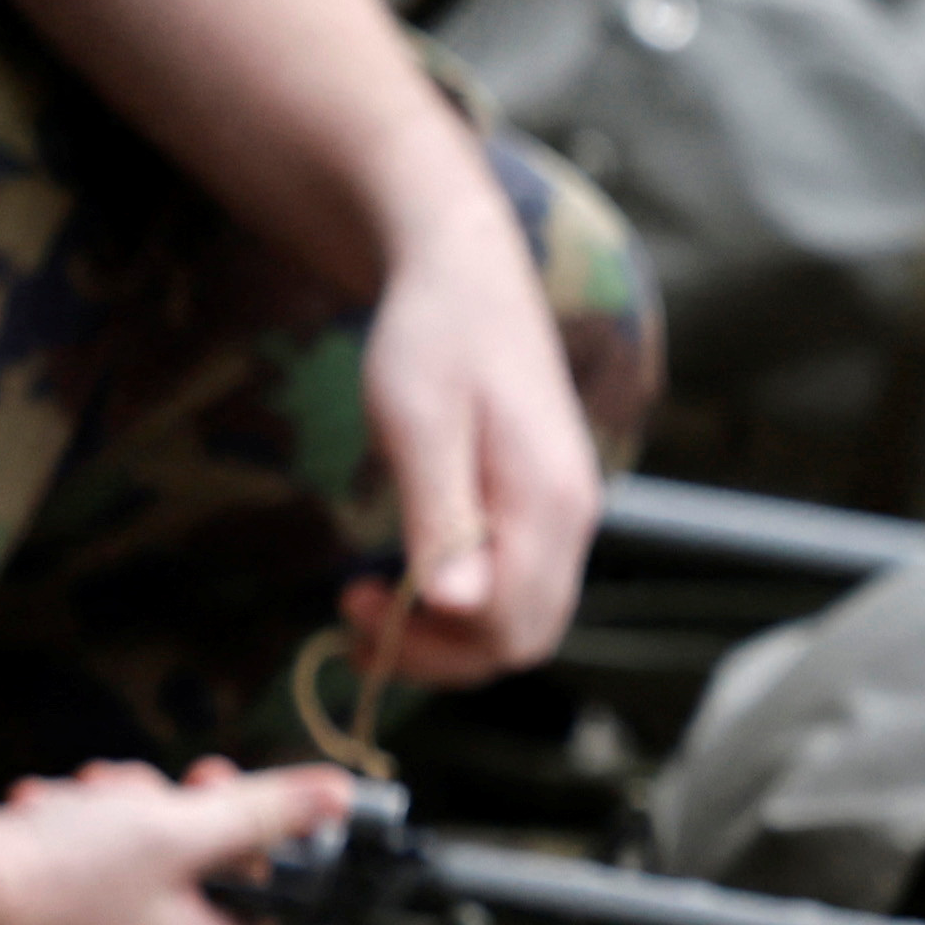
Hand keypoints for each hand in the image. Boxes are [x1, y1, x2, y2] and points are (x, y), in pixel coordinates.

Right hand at [0, 755, 349, 924]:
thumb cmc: (58, 873)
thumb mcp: (179, 828)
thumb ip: (264, 813)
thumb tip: (339, 797)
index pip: (259, 894)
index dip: (243, 830)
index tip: (208, 779)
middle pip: (191, 872)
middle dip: (160, 813)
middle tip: (124, 789)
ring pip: (130, 863)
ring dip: (106, 814)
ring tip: (62, 802)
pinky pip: (77, 877)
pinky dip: (62, 835)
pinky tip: (33, 814)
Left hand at [343, 190, 601, 685]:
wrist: (468, 273)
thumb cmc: (432, 337)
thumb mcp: (418, 421)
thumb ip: (440, 514)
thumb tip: (452, 605)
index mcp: (547, 502)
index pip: (509, 626)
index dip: (430, 641)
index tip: (351, 601)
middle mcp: (573, 520)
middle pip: (521, 639)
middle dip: (435, 651)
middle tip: (350, 616)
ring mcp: (565, 517)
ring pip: (520, 621)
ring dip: (444, 635)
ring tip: (366, 605)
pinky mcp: (545, 510)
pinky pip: (515, 587)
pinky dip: (459, 606)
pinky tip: (405, 576)